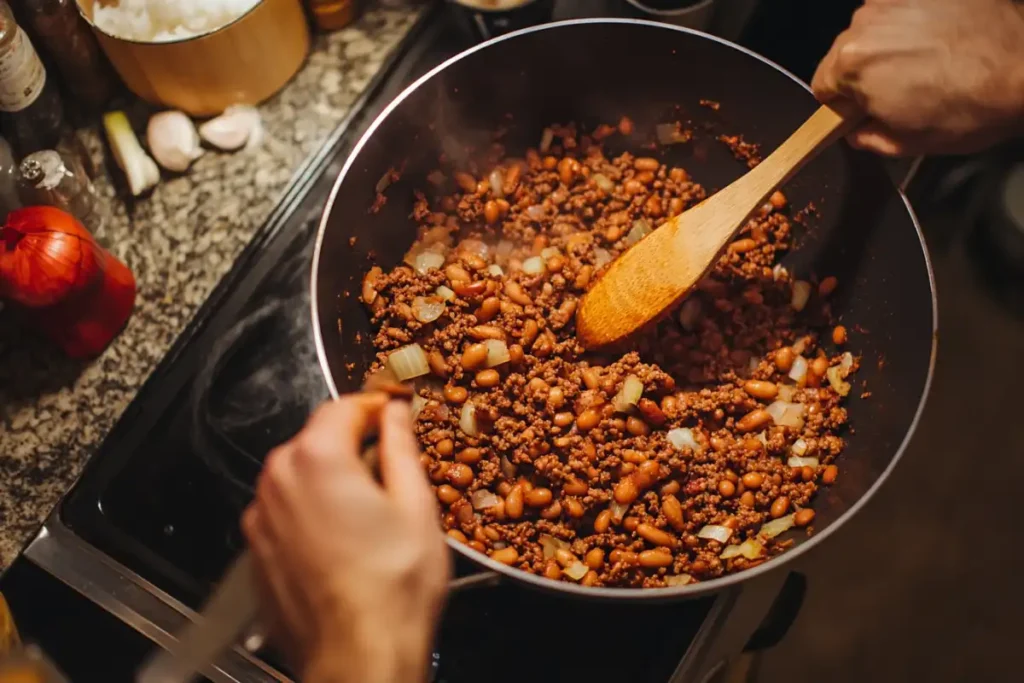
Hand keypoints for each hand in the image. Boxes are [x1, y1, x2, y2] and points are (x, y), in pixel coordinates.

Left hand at [242, 395, 449, 682]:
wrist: (359, 658)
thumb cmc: (392, 590)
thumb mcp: (416, 505)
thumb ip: (401, 447)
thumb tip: (397, 415)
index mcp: (318, 458)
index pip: (345, 406)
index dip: (377, 407)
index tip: (396, 415)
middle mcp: (278, 481)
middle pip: (318, 440)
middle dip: (354, 446)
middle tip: (393, 472)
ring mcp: (262, 518)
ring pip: (301, 477)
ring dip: (332, 481)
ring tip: (373, 516)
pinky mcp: (258, 551)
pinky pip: (288, 513)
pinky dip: (313, 515)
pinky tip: (347, 544)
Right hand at [812, 0, 1023, 155]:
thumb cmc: (974, 104)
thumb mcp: (909, 144)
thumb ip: (869, 138)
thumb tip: (860, 131)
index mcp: (851, 64)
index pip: (822, 86)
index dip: (844, 103)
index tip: (864, 108)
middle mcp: (867, 22)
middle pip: (848, 53)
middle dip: (869, 71)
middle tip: (907, 90)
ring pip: (877, 27)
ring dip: (895, 44)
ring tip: (932, 63)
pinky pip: (907, 9)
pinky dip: (919, 22)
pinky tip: (944, 40)